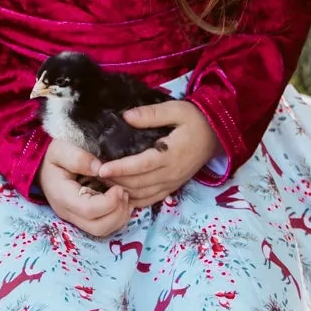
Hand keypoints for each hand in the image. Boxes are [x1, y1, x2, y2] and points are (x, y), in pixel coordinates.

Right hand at [41, 136, 132, 237]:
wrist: (39, 166)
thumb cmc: (51, 157)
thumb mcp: (60, 150)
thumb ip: (78, 158)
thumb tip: (99, 168)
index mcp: (63, 197)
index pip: (90, 210)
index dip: (110, 202)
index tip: (119, 187)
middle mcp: (68, 213)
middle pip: (98, 227)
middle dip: (118, 213)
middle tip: (123, 193)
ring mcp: (74, 218)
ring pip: (102, 231)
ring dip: (119, 217)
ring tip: (123, 196)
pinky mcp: (81, 218)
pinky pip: (103, 227)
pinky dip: (116, 218)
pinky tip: (119, 202)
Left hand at [101, 100, 219, 207]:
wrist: (217, 135)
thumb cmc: (195, 120)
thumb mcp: (176, 110)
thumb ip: (151, 114)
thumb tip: (126, 117)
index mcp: (171, 154)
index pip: (141, 165)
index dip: (120, 169)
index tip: (101, 168)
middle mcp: (171, 173)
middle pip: (138, 183)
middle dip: (115, 181)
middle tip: (93, 176)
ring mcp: (172, 183)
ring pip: (142, 194)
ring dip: (121, 192)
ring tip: (101, 185)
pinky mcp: (173, 187)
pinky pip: (150, 199)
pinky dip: (134, 200)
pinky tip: (119, 195)